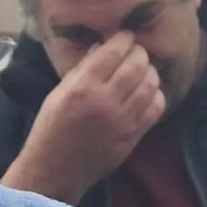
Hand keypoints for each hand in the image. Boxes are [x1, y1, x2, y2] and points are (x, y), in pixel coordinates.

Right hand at [4, 32, 163, 202]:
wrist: (55, 169)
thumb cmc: (50, 128)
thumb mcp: (58, 93)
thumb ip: (82, 70)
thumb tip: (103, 48)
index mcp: (83, 87)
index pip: (113, 52)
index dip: (123, 39)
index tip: (125, 37)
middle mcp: (105, 101)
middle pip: (137, 65)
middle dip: (139, 53)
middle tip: (136, 52)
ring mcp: (123, 121)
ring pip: (150, 85)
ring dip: (150, 72)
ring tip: (144, 70)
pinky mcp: (133, 137)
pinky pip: (155, 109)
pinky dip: (156, 96)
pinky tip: (148, 93)